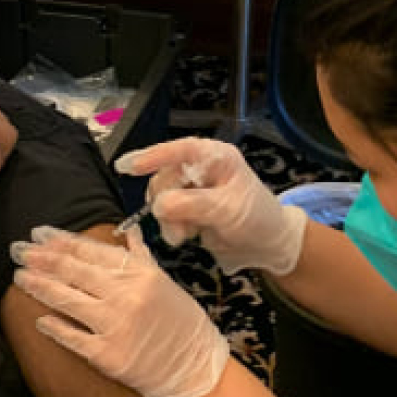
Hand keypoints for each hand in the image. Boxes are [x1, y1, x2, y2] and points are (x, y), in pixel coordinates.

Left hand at [11, 226, 228, 396]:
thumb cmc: (182, 324)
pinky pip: (73, 337)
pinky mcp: (109, 355)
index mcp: (141, 274)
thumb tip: (125, 233)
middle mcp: (127, 295)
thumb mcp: (166, 282)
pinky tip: (38, 319)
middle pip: (74, 271)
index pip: (91, 251)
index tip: (38, 233)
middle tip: (18, 250)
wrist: (197, 369)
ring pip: (68, 300)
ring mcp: (116, 326)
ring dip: (40, 286)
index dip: (61, 241)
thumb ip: (140, 257)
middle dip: (42, 258)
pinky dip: (54, 327)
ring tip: (19, 276)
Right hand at [114, 138, 307, 275]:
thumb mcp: (227, 210)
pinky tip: (186, 236)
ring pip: (161, 197)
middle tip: (179, 230)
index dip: (153, 156)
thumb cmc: (256, 220)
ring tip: (184, 236)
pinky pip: (166, 213)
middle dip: (166, 204)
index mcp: (217, 158)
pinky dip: (172, 227)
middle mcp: (202, 168)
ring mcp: (194, 189)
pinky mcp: (189, 208)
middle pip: (165, 177)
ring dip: (168, 219)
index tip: (128, 167)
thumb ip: (192, 204)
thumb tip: (159, 204)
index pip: (180, 149)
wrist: (268, 247)